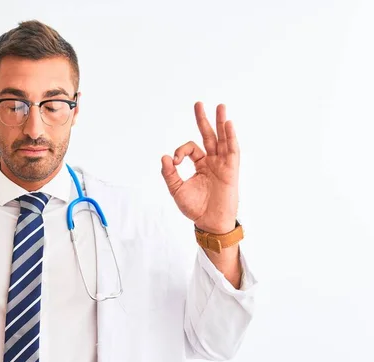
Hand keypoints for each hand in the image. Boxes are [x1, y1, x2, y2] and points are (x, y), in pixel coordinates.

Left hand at [161, 102, 238, 233]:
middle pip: (209, 136)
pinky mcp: (231, 170)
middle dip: (204, 120)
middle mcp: (213, 161)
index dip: (181, 151)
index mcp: (200, 164)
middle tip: (199, 103)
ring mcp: (223, 164)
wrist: (210, 222)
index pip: (191, 148)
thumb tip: (164, 156)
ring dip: (221, 123)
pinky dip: (231, 137)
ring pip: (223, 139)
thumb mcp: (177, 190)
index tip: (175, 161)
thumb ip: (170, 174)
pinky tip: (229, 124)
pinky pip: (232, 151)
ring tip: (220, 106)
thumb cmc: (195, 208)